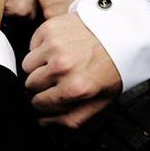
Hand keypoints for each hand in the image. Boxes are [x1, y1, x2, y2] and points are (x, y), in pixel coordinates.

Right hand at [22, 13, 121, 128]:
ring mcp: (54, 45)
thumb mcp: (100, 101)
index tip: (48, 96)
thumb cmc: (111, 68)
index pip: (39, 102)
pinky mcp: (50, 29)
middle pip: (30, 83)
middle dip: (40, 84)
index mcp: (74, 88)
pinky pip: (31, 45)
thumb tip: (44, 122)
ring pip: (27, 64)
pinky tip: (57, 49)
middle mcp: (62, 66)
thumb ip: (71, 119)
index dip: (43, 102)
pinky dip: (40, 48)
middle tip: (55, 79)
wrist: (122, 36)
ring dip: (37, 66)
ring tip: (55, 63)